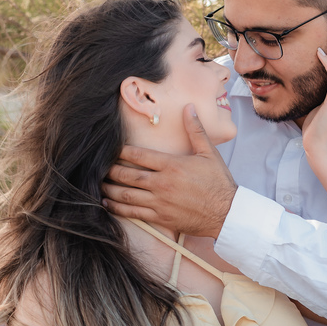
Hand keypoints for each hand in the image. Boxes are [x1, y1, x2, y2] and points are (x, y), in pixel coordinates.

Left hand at [102, 105, 236, 238]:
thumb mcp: (209, 153)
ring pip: (126, 195)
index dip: (121, 151)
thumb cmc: (219, 182)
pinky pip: (134, 213)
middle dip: (110, 170)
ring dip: (109, 189)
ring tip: (99, 184)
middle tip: (100, 166)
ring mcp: (160, 202)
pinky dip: (117, 208)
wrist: (227, 213)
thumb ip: (195, 130)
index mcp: (172, 165)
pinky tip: (107, 204)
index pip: (138, 155)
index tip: (111, 149)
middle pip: (127, 175)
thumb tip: (189, 107)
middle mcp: (162, 183)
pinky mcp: (161, 218)